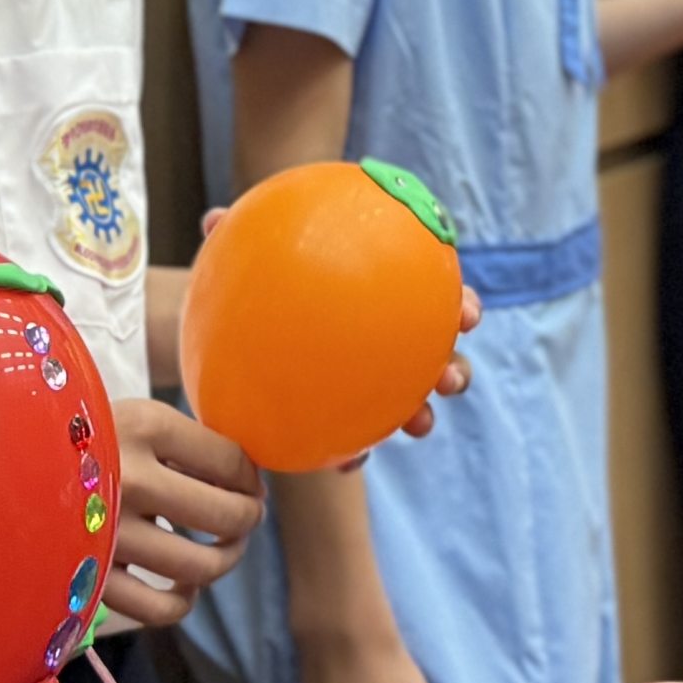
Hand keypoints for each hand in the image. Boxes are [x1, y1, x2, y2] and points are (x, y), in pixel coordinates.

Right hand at [107, 395, 264, 625]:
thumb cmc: (67, 435)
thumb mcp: (124, 415)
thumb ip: (178, 441)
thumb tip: (244, 477)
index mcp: (141, 426)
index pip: (230, 460)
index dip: (251, 475)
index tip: (249, 481)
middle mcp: (127, 479)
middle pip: (226, 515)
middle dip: (248, 518)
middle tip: (246, 515)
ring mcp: (108, 533)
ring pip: (200, 566)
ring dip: (225, 559)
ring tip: (222, 548)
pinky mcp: (89, 576)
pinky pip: (159, 608)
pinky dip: (183, 600)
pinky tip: (183, 584)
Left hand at [188, 217, 478, 455]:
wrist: (237, 321)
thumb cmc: (257, 275)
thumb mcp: (246, 252)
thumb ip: (234, 231)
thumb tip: (212, 220)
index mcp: (384, 295)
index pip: (435, 296)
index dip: (460, 305)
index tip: (469, 314)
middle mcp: (387, 340)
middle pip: (437, 355)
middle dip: (454, 368)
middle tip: (450, 378)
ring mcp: (369, 382)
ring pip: (410, 403)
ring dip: (420, 415)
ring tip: (420, 424)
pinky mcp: (342, 418)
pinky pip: (357, 439)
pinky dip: (357, 452)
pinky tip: (347, 463)